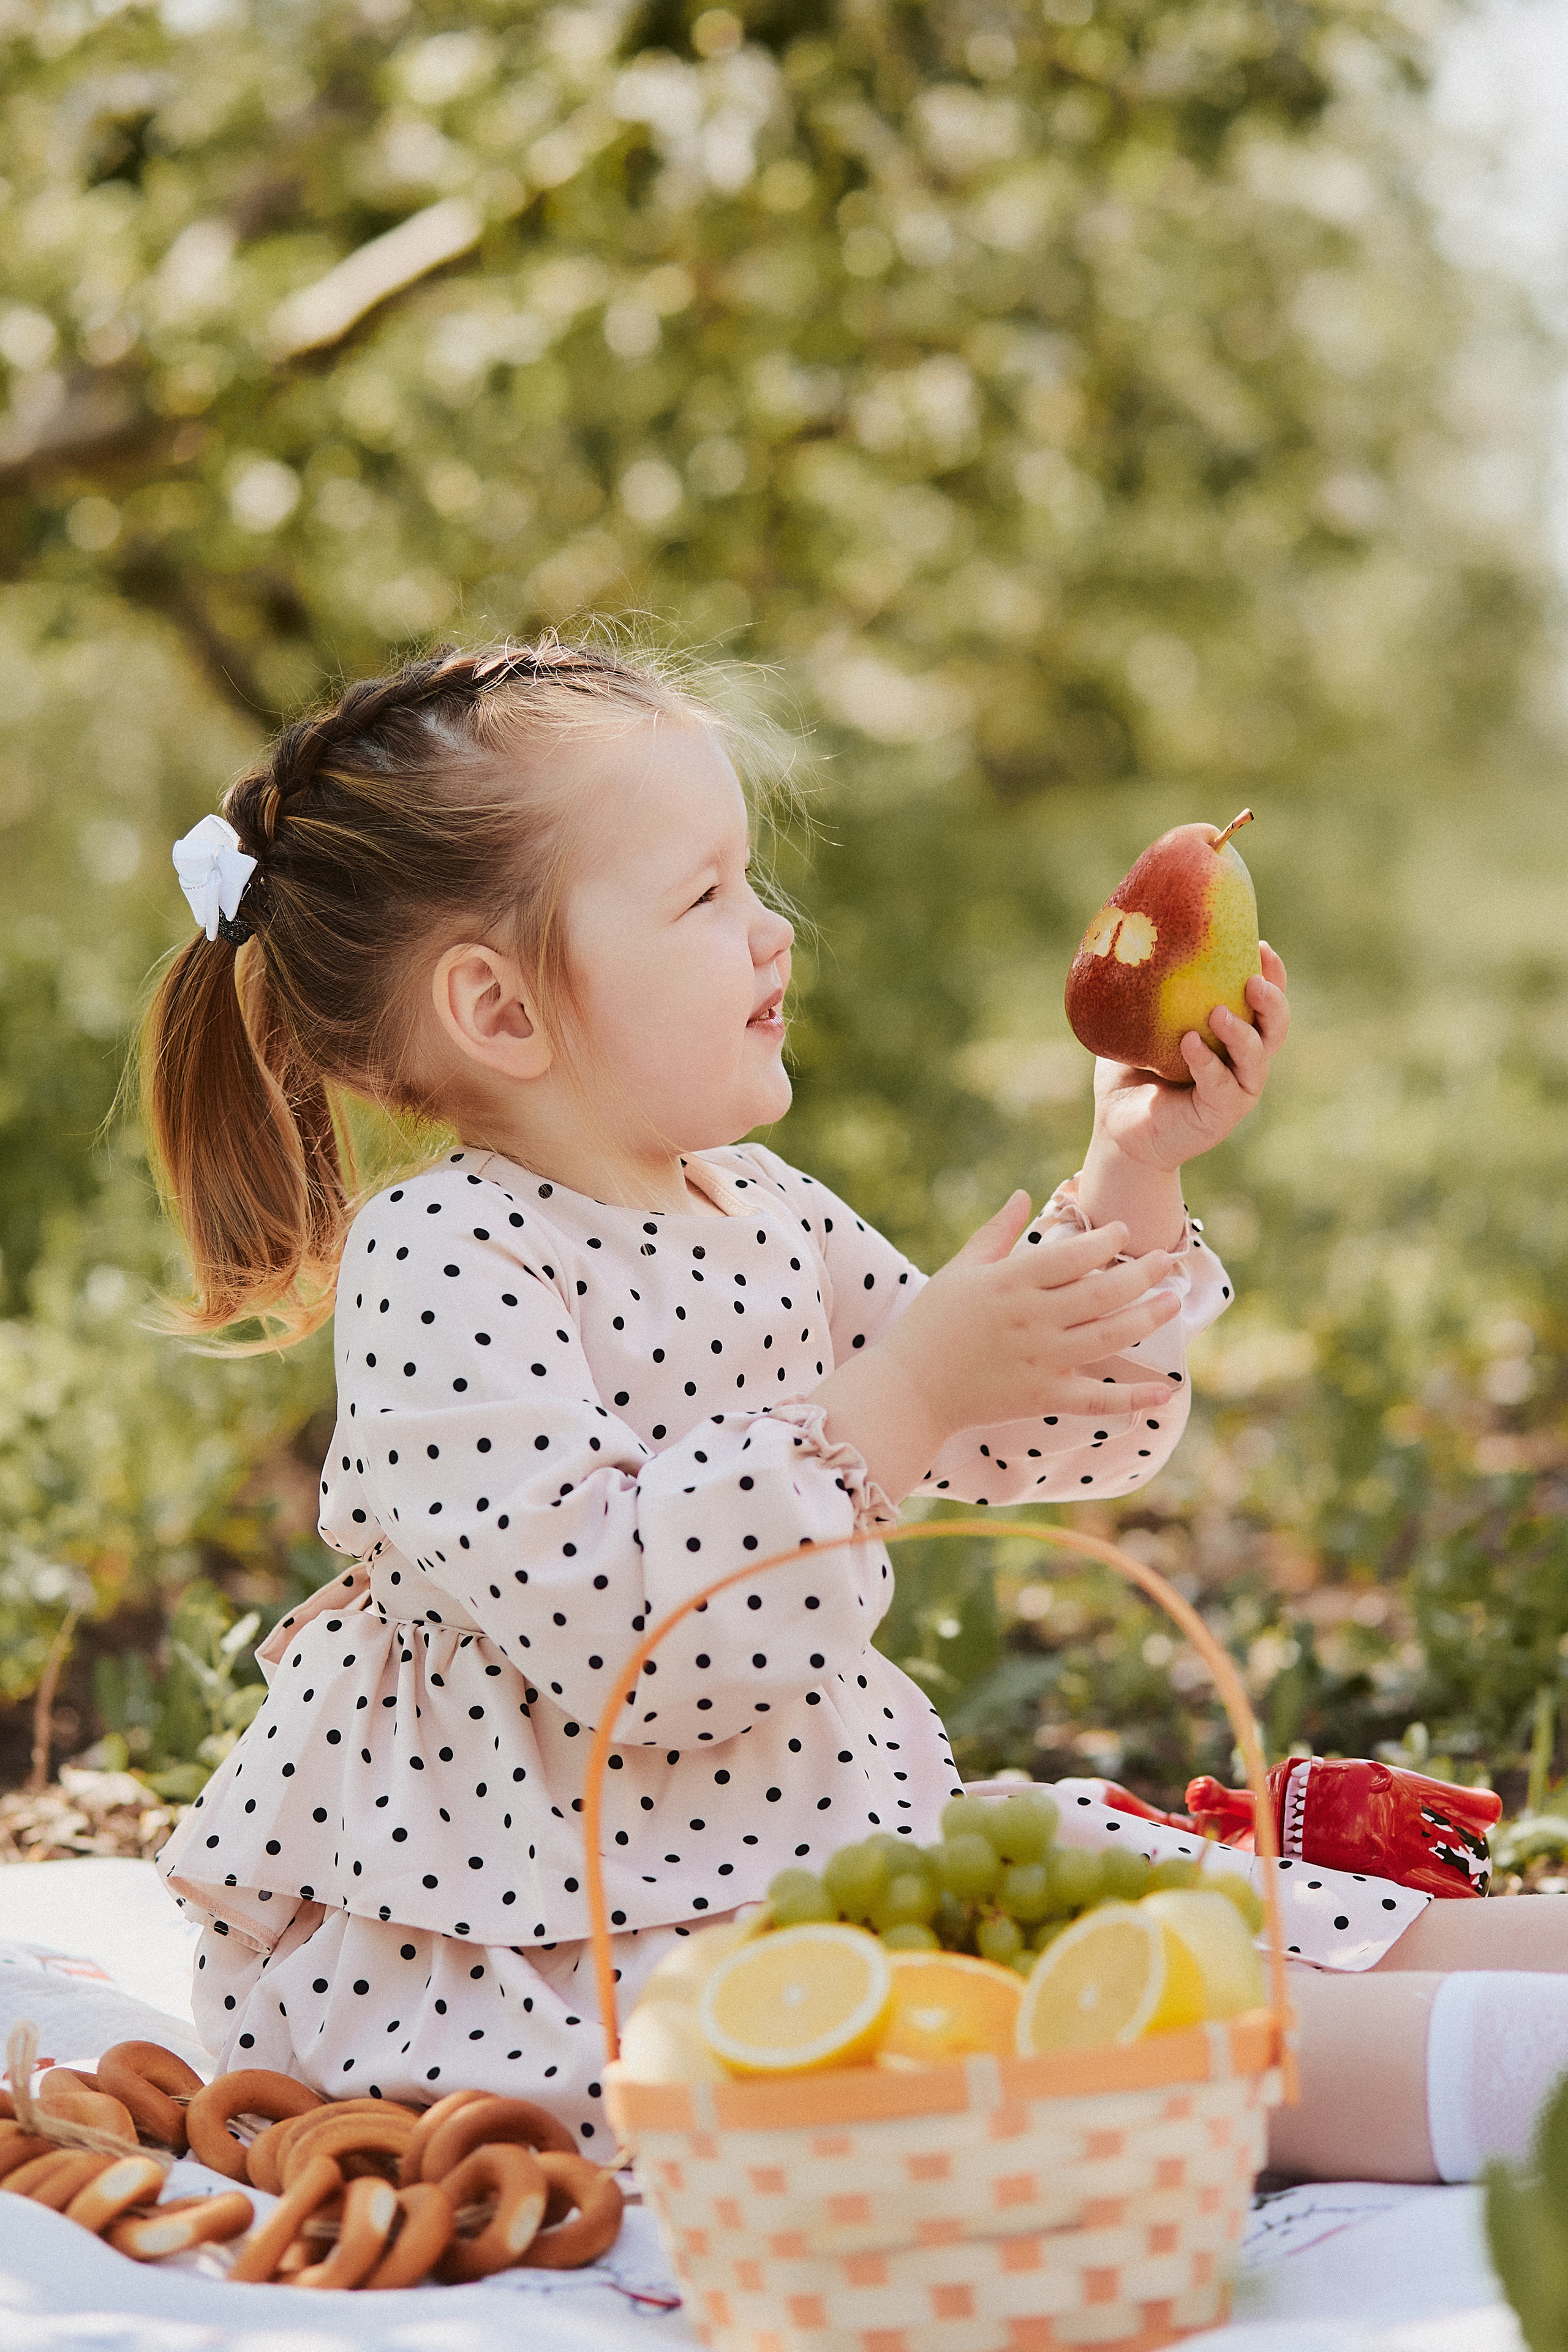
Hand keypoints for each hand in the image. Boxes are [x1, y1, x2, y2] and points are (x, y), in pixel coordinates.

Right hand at [879, 1191, 1181, 1436]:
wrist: (909, 1387)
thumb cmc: (931, 1323)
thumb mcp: (960, 1269)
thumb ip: (995, 1233)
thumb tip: (1022, 1194)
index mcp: (1010, 1282)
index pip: (1071, 1255)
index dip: (1104, 1241)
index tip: (1124, 1232)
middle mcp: (1030, 1318)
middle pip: (1100, 1292)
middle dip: (1140, 1275)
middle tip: (1166, 1261)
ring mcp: (1039, 1359)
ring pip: (1107, 1336)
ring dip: (1146, 1319)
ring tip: (1172, 1303)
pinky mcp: (1042, 1396)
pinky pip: (1095, 1399)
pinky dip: (1131, 1398)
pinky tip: (1164, 1392)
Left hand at [1089, 942, 1289, 1174]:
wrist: (1117, 1126)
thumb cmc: (1130, 1071)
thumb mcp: (1137, 1025)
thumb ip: (1144, 992)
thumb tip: (1129, 939)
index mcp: (1232, 1035)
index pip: (1263, 1002)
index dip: (1272, 975)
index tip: (1261, 946)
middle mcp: (1242, 1062)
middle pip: (1275, 1028)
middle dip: (1272, 1001)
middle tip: (1253, 980)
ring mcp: (1235, 1090)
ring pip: (1256, 1059)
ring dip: (1242, 1033)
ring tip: (1219, 1013)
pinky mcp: (1219, 1115)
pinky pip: (1221, 1086)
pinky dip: (1207, 1063)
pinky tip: (1190, 1043)